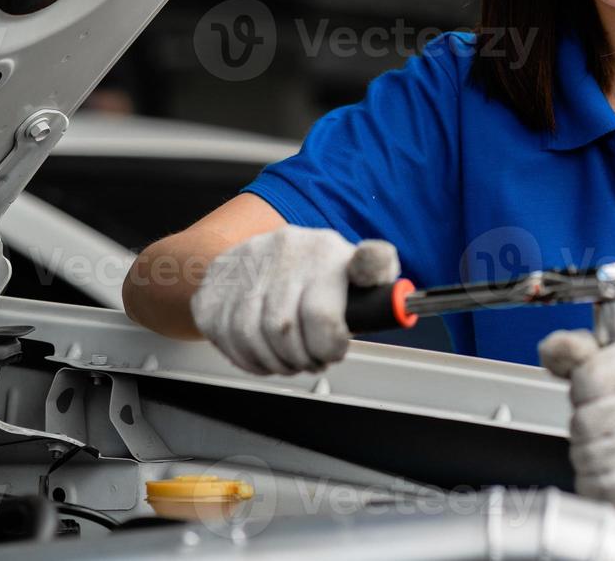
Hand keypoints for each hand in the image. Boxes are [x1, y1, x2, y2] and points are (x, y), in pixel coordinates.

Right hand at [190, 224, 398, 374]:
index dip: (331, 340)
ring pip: (256, 337)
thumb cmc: (313, 273)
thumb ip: (377, 280)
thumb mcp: (353, 268)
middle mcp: (284, 252)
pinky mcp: (213, 291)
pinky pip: (229, 340)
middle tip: (315, 360)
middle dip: (305, 358)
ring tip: (292, 359)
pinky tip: (265, 355)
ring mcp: (244, 269)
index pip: (325, 307)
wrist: (250, 255)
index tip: (335, 349)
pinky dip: (251, 360)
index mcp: (325, 251)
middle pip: (287, 330)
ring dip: (278, 362)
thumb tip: (401, 301)